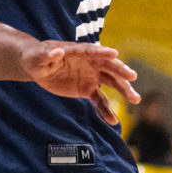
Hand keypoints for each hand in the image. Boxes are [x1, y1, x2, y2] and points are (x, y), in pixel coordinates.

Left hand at [21, 42, 138, 122]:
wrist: (37, 67)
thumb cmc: (36, 57)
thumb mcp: (38, 56)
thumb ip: (47, 55)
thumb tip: (57, 51)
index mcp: (77, 51)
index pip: (91, 50)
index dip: (102, 52)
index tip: (115, 53)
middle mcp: (89, 62)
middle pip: (108, 66)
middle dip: (120, 71)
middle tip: (132, 77)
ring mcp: (91, 76)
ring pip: (111, 82)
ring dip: (123, 90)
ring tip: (135, 99)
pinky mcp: (88, 89)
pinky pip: (100, 101)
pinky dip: (106, 111)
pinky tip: (112, 121)